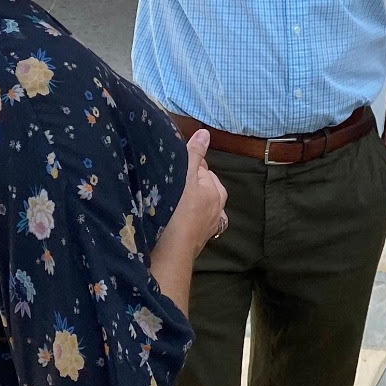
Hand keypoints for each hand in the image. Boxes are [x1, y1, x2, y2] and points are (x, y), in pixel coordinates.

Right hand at [157, 130, 227, 256]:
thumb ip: (195, 154)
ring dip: (186, 202)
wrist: (170, 253)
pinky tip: (173, 219)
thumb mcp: (185, 175)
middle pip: (201, 187)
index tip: (172, 167)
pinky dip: (184, 217)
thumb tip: (205, 133)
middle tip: (168, 182)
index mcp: (216, 191)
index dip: (186, 166)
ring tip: (169, 200)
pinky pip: (190, 222)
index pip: (202, 168)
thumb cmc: (178, 210)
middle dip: (188, 183)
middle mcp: (217, 210)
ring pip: (196, 206)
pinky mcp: (196, 241)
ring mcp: (207, 228)